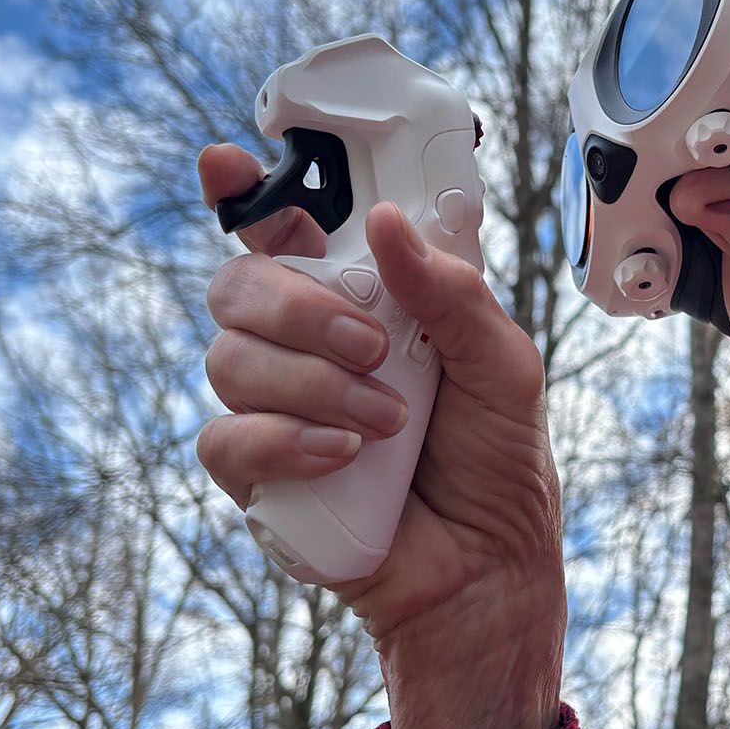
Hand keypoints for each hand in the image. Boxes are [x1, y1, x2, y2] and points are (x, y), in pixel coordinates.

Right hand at [195, 144, 565, 728]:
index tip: (226, 161)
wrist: (489, 567)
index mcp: (361, 300)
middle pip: (239, 286)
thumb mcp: (503, 364)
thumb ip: (452, 294)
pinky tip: (343, 457)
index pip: (284, 230)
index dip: (246, 192)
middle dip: (301, 308)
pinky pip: (226, 438)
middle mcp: (306, 345)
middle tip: (375, 347)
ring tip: (388, 424)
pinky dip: (286, 442)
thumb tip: (389, 225)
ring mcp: (274, 409)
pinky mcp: (258, 476)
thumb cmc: (498, 460)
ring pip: (229, 360)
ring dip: (315, 385)